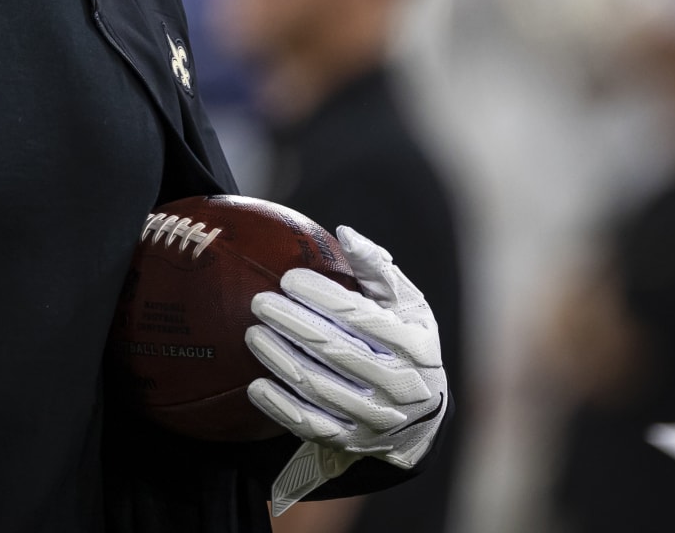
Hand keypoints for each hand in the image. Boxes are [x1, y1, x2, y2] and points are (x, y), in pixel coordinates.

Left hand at [245, 225, 446, 499]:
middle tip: (259, 302)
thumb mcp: (409, 306)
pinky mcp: (352, 440)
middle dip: (292, 323)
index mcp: (413, 346)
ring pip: (318, 387)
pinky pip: (310, 424)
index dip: (322, 297)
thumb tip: (344, 234)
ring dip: (280, 359)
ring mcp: (374, 418)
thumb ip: (377, 269)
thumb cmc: (409, 345)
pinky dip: (280, 406)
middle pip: (335, 350)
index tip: (289, 278)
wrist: (422, 419)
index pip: (361, 318)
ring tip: (252, 333)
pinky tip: (256, 385)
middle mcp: (397, 385)